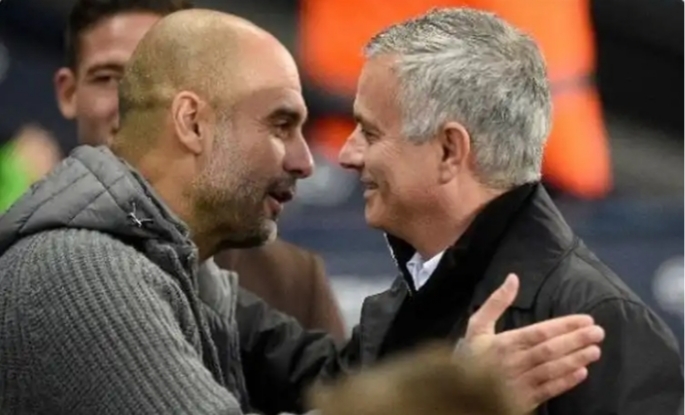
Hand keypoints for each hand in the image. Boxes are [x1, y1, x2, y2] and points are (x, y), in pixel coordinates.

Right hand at [462, 274, 603, 411]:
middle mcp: (513, 362)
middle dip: (576, 340)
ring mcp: (519, 383)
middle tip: (598, 332)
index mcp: (503, 343)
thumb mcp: (478, 325)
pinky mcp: (523, 400)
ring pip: (552, 370)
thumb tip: (513, 278)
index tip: (586, 319)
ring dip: (575, 359)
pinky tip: (581, 372)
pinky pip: (548, 390)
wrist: (459, 390)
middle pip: (550, 350)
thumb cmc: (471, 355)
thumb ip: (496, 302)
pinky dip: (565, 382)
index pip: (539, 332)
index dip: (564, 326)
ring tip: (595, 350)